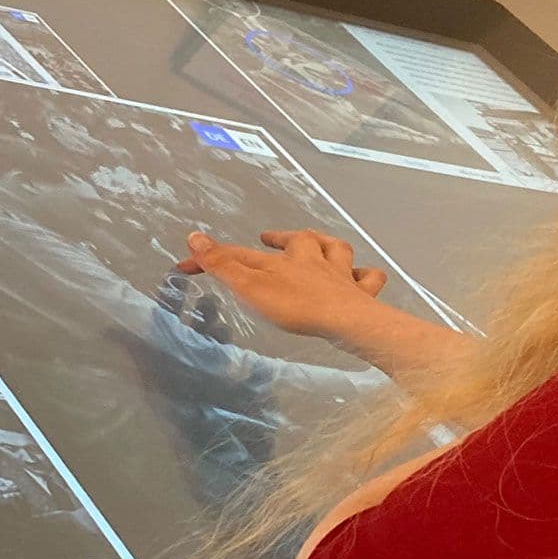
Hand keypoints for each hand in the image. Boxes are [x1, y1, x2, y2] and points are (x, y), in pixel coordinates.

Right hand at [174, 228, 387, 340]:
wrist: (346, 321)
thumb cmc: (297, 306)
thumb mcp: (252, 287)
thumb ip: (223, 265)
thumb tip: (194, 237)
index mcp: (286, 257)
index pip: (243, 254)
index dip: (215, 256)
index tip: (188, 264)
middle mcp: (316, 260)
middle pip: (302, 240)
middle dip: (285, 238)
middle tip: (271, 238)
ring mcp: (343, 276)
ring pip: (338, 251)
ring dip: (328, 246)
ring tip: (323, 246)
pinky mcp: (363, 295)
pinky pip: (369, 280)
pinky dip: (367, 277)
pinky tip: (366, 278)